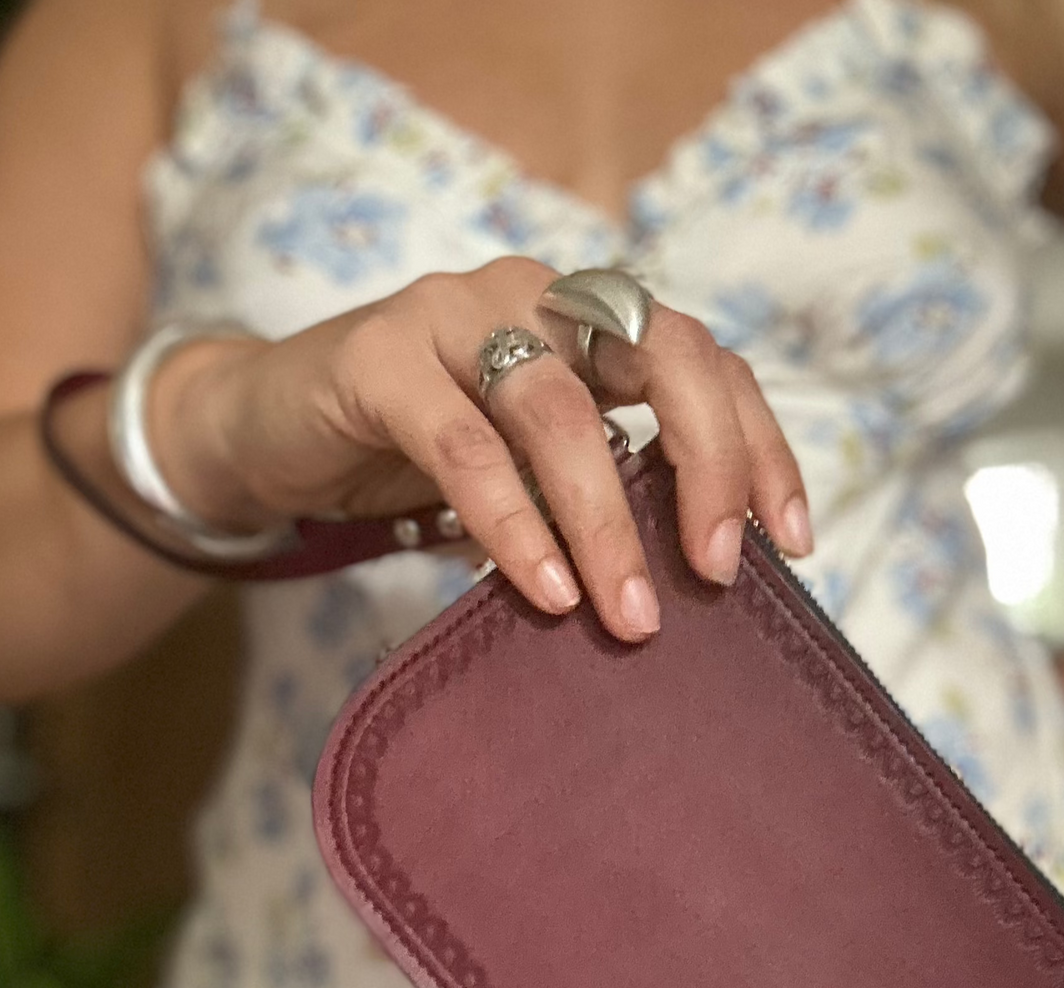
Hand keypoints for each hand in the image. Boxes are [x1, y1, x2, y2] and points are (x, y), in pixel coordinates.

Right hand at [147, 257, 812, 641]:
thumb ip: (606, 492)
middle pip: (662, 354)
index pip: (707, 361)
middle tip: (718, 573)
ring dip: (606, 521)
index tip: (793, 541)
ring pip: (561, 410)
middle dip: (709, 464)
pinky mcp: (377, 354)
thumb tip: (697, 581)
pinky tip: (544, 588)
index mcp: (591, 321)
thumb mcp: (535, 474)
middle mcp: (538, 294)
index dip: (759, 445)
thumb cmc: (422, 460)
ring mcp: (455, 312)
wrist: (271, 432)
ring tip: (628, 616)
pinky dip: (512, 522)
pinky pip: (462, 444)